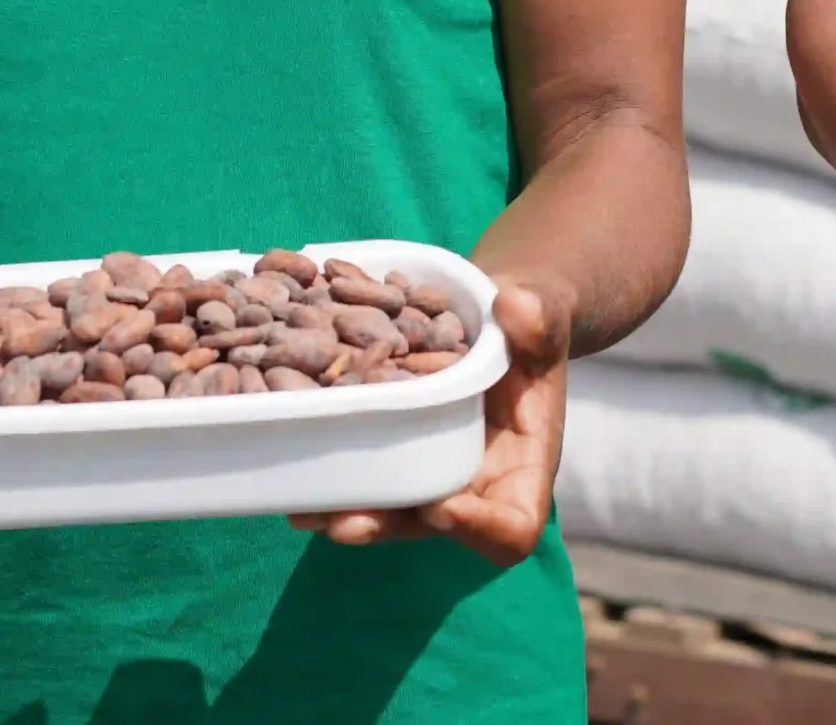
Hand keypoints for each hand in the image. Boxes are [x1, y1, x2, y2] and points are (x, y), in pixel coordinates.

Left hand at [290, 275, 569, 564]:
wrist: (495, 318)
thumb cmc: (531, 325)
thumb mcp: (542, 316)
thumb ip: (537, 317)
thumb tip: (514, 306)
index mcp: (524, 465)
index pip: (512, 526)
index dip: (478, 529)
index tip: (442, 507)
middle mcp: (474, 483)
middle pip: (434, 525)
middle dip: (388, 526)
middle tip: (343, 523)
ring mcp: (431, 471)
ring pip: (391, 508)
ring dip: (348, 509)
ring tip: (304, 505)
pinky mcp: (397, 451)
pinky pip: (367, 472)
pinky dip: (332, 471)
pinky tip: (293, 464)